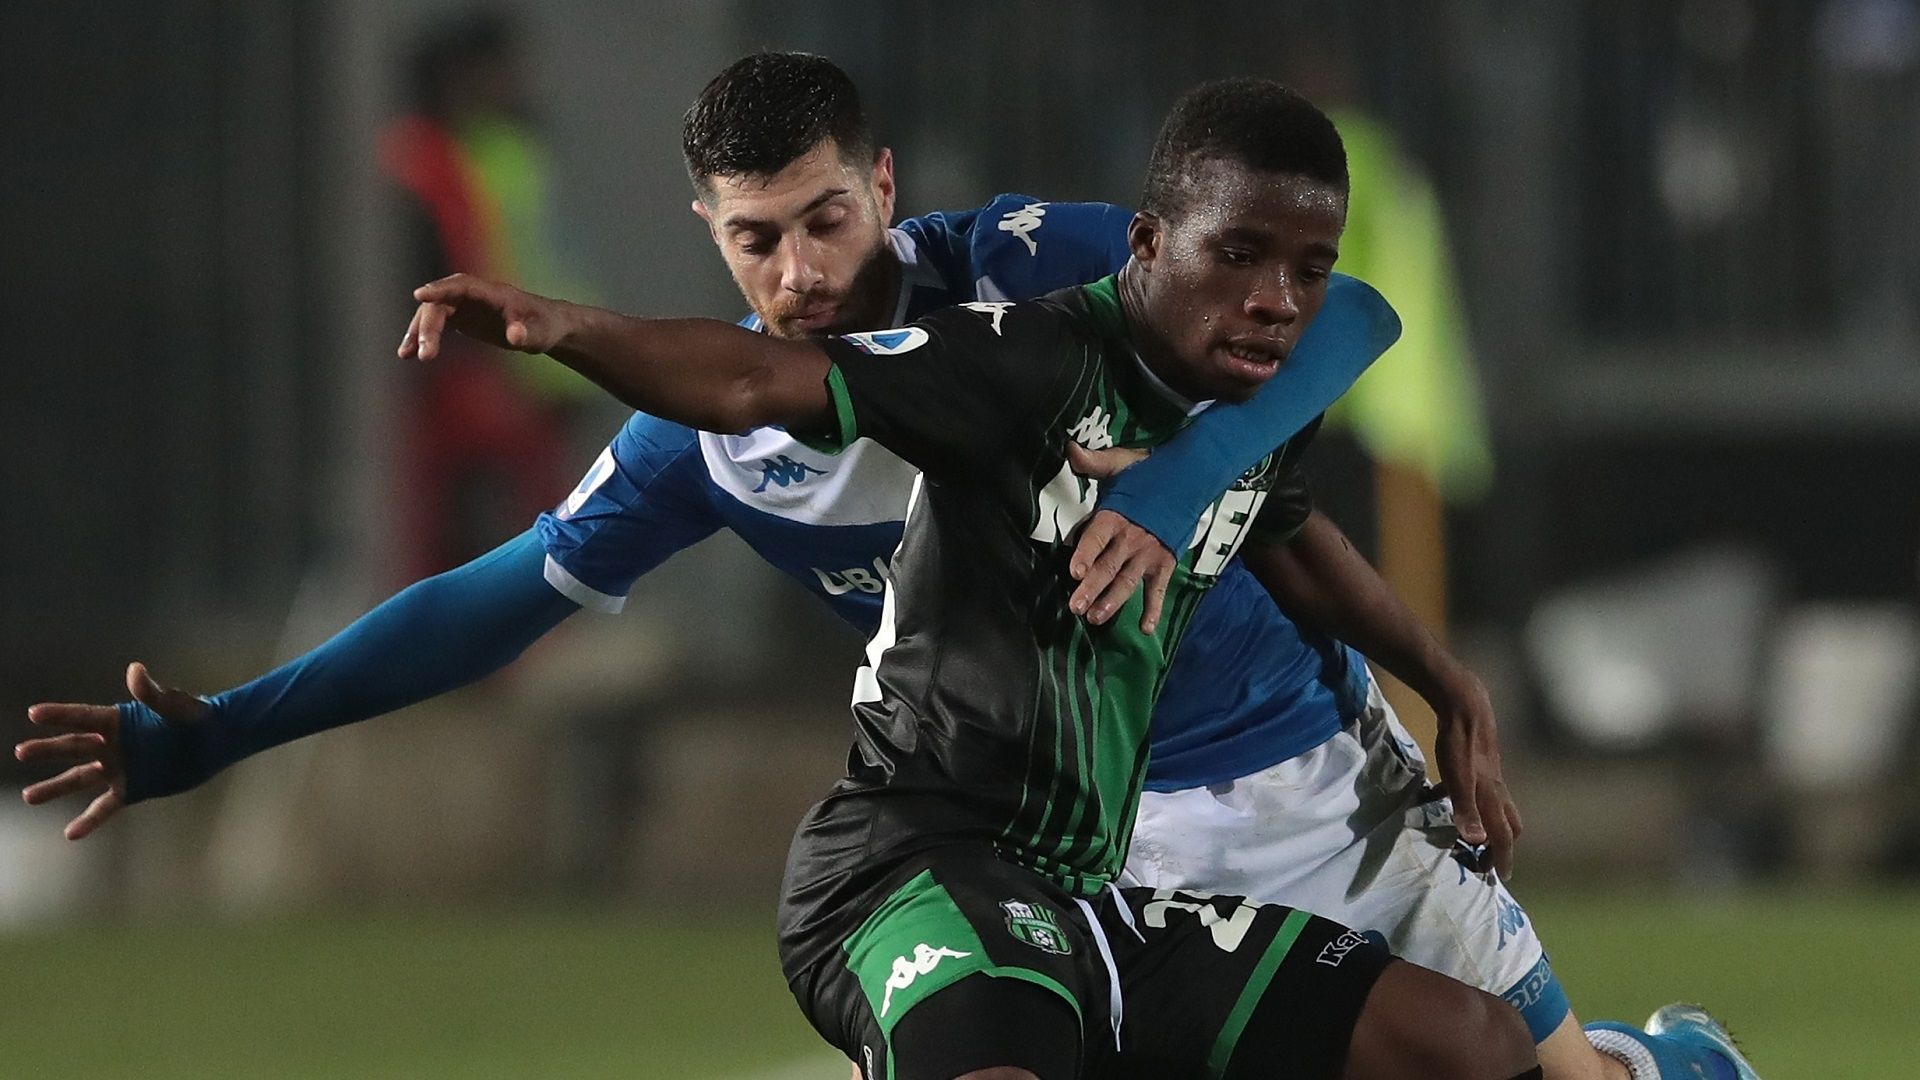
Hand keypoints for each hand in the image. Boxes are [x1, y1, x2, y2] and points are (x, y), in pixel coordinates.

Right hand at [17, 662, 208, 839]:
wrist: (217, 742)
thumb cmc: (197, 717)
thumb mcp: (177, 706)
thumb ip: (154, 694)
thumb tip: (135, 670)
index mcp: (120, 721)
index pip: (84, 717)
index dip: (61, 715)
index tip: (34, 713)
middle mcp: (113, 745)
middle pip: (74, 747)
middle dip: (47, 750)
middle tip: (21, 752)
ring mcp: (120, 768)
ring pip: (80, 778)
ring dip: (55, 787)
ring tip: (29, 796)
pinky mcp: (132, 789)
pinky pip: (105, 806)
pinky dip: (89, 820)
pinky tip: (71, 833)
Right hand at [399, 273, 567, 360]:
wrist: (544, 327)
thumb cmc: (544, 327)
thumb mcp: (540, 333)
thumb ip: (527, 333)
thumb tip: (516, 336)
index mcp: (492, 293)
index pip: (462, 286)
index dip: (441, 289)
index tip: (419, 295)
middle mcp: (474, 295)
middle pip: (442, 304)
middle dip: (429, 326)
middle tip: (424, 355)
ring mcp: (465, 305)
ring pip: (434, 313)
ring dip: (418, 332)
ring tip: (406, 354)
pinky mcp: (461, 317)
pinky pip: (436, 324)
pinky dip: (422, 337)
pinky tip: (408, 354)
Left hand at [1064, 443, 1174, 633]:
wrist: (1191, 478)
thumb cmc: (1149, 472)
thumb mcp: (1120, 462)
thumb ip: (1093, 461)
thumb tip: (1069, 447)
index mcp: (1116, 515)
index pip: (1097, 536)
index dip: (1085, 553)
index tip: (1075, 571)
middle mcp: (1132, 538)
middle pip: (1108, 566)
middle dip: (1091, 588)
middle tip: (1075, 607)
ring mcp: (1149, 554)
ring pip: (1127, 582)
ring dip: (1112, 602)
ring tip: (1095, 618)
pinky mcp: (1164, 564)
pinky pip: (1157, 590)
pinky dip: (1153, 609)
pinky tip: (1146, 629)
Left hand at [1430, 676, 1521, 879]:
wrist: (1466, 705)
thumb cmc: (1458, 742)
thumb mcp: (1456, 778)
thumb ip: (1464, 808)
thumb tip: (1476, 840)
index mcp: (1492, 797)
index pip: (1503, 836)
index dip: (1502, 858)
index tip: (1501, 877)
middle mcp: (1497, 790)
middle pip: (1509, 824)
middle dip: (1503, 844)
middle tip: (1487, 858)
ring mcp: (1491, 775)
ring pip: (1499, 806)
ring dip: (1491, 823)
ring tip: (1473, 834)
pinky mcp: (1482, 763)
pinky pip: (1483, 790)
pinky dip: (1474, 801)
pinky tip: (1450, 796)